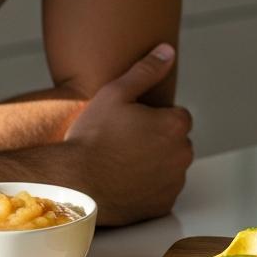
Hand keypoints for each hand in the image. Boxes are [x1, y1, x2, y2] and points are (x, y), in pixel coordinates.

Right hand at [62, 43, 192, 225]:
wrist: (74, 182)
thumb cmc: (92, 136)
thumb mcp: (114, 93)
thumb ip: (146, 70)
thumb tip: (167, 51)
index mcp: (175, 125)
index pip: (178, 116)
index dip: (154, 117)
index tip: (132, 123)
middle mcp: (182, 154)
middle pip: (176, 141)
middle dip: (158, 140)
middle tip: (124, 142)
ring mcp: (173, 182)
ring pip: (170, 167)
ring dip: (155, 163)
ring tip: (122, 162)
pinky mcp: (162, 205)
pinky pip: (162, 191)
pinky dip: (149, 187)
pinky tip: (125, 181)